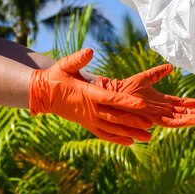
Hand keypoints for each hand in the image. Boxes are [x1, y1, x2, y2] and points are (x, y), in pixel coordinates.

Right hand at [29, 49, 153, 144]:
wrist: (43, 95)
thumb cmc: (56, 78)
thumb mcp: (64, 66)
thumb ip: (77, 59)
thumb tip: (89, 51)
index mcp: (88, 94)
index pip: (111, 99)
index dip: (127, 102)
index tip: (142, 104)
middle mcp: (90, 110)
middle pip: (115, 117)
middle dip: (133, 121)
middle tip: (151, 124)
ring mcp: (89, 119)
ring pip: (112, 129)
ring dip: (130, 133)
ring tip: (147, 137)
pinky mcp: (87, 124)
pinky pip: (104, 134)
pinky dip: (117, 139)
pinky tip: (130, 142)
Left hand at [97, 64, 194, 127]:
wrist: (111, 93)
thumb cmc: (124, 88)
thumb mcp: (145, 78)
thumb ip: (157, 73)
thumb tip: (170, 67)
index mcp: (162, 102)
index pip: (184, 104)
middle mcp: (162, 111)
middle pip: (187, 113)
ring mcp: (158, 116)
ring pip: (183, 119)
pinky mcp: (153, 119)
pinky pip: (172, 122)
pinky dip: (185, 121)